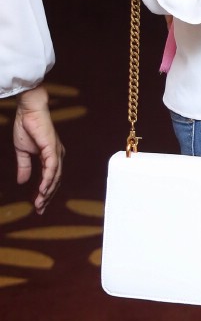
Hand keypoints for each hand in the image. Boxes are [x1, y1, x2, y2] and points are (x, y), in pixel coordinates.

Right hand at [12, 85, 64, 213]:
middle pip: (55, 181)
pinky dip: (48, 181)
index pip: (50, 179)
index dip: (45, 193)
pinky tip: (42, 190)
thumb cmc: (26, 127)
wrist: (28, 110)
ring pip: (55, 177)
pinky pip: (52, 169)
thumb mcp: (22, 151)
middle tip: (39, 210)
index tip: (38, 205)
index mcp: (51, 156)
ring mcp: (56, 153)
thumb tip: (22, 182)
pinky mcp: (53, 149)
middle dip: (47, 197)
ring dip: (47, 192)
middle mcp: (57, 156)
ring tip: (39, 203)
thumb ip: (24, 167)